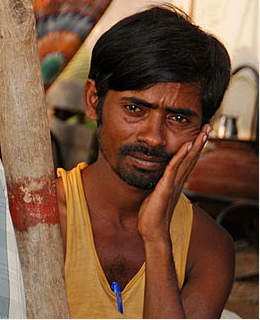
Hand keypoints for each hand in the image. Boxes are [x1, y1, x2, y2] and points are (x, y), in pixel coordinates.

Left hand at [137, 124, 209, 240]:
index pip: (188, 161)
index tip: (199, 134)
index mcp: (175, 182)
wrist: (152, 232)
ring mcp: (173, 185)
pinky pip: (173, 169)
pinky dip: (180, 157)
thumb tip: (157, 178)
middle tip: (207, 127)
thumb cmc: (152, 215)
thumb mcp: (156, 195)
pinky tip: (185, 146)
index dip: (194, 147)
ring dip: (195, 146)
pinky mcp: (166, 188)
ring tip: (202, 132)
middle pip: (192, 158)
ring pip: (187, 162)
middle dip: (200, 142)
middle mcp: (178, 182)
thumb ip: (159, 185)